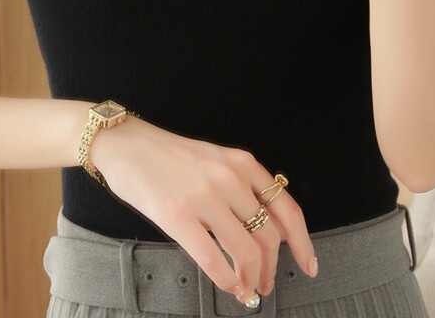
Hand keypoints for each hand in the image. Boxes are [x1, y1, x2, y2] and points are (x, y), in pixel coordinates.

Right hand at [90, 116, 317, 303]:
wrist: (126, 145)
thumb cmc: (169, 156)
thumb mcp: (215, 160)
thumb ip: (242, 188)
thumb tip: (268, 231)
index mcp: (241, 163)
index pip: (286, 208)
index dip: (302, 243)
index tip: (308, 264)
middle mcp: (228, 178)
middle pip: (268, 236)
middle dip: (272, 268)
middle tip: (265, 283)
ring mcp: (204, 196)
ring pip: (246, 251)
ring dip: (251, 279)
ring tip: (247, 289)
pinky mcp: (177, 215)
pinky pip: (213, 259)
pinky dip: (226, 281)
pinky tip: (228, 287)